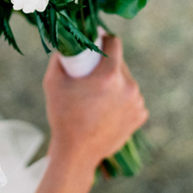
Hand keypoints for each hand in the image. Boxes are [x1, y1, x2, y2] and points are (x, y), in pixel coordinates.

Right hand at [43, 31, 147, 171]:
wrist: (77, 153)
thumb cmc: (62, 116)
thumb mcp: (53, 81)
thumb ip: (59, 57)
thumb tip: (65, 42)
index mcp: (109, 75)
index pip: (114, 43)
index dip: (103, 38)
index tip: (95, 41)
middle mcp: (128, 87)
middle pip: (120, 62)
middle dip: (107, 63)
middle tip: (91, 73)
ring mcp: (137, 102)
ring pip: (126, 80)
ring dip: (115, 82)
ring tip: (98, 94)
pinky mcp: (140, 116)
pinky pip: (132, 97)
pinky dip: (122, 98)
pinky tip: (107, 107)